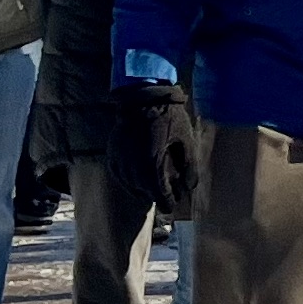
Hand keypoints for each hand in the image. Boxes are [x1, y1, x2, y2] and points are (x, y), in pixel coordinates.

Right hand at [109, 83, 198, 217]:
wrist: (142, 98)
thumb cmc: (168, 117)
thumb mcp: (186, 140)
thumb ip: (190, 166)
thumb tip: (190, 188)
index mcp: (152, 165)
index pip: (159, 196)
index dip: (168, 203)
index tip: (173, 205)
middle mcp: (132, 168)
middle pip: (145, 193)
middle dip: (158, 195)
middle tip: (168, 192)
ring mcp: (120, 162)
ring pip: (131, 187)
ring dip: (144, 189)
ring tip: (155, 185)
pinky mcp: (112, 156)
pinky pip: (120, 176)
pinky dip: (129, 181)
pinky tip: (138, 179)